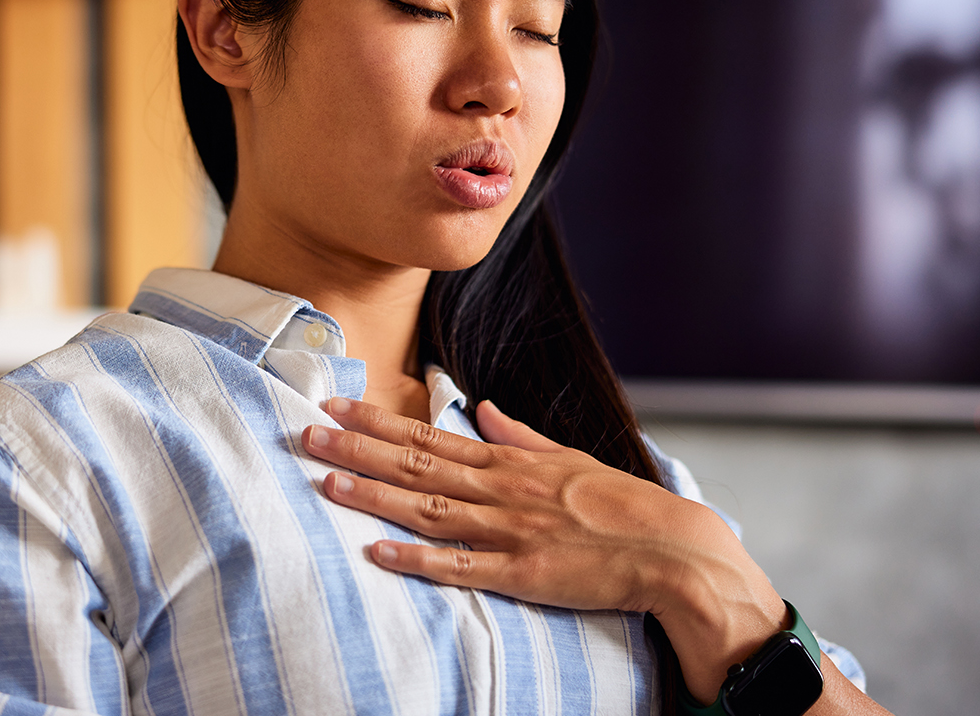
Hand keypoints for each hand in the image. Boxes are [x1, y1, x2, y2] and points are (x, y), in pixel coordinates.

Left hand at [301, 396, 787, 703]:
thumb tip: (487, 410)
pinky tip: (377, 552)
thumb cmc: (621, 504)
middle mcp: (500, 490)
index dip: (378, 421)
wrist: (671, 547)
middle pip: (416, 466)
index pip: (430, 435)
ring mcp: (508, 531)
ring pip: (426, 509)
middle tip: (308, 432)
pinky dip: (416, 559)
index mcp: (510, 460)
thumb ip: (521, 434)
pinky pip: (458, 568)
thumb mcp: (569, 456)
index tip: (337, 405)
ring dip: (373, 495)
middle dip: (358, 448)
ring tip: (325, 482)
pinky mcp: (520, 574)